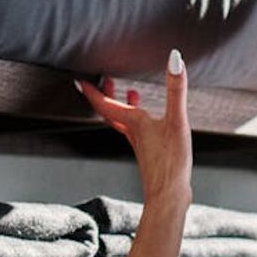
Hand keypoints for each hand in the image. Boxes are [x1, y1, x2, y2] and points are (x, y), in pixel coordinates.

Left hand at [76, 50, 192, 202]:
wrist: (169, 196)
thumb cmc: (171, 162)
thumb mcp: (176, 121)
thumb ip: (176, 90)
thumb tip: (175, 60)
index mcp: (134, 122)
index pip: (105, 103)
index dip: (92, 90)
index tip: (80, 79)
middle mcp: (134, 133)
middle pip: (112, 111)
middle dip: (106, 94)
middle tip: (105, 79)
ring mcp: (141, 145)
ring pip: (125, 122)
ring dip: (124, 107)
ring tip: (133, 93)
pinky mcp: (151, 155)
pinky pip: (139, 133)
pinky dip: (140, 121)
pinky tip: (153, 122)